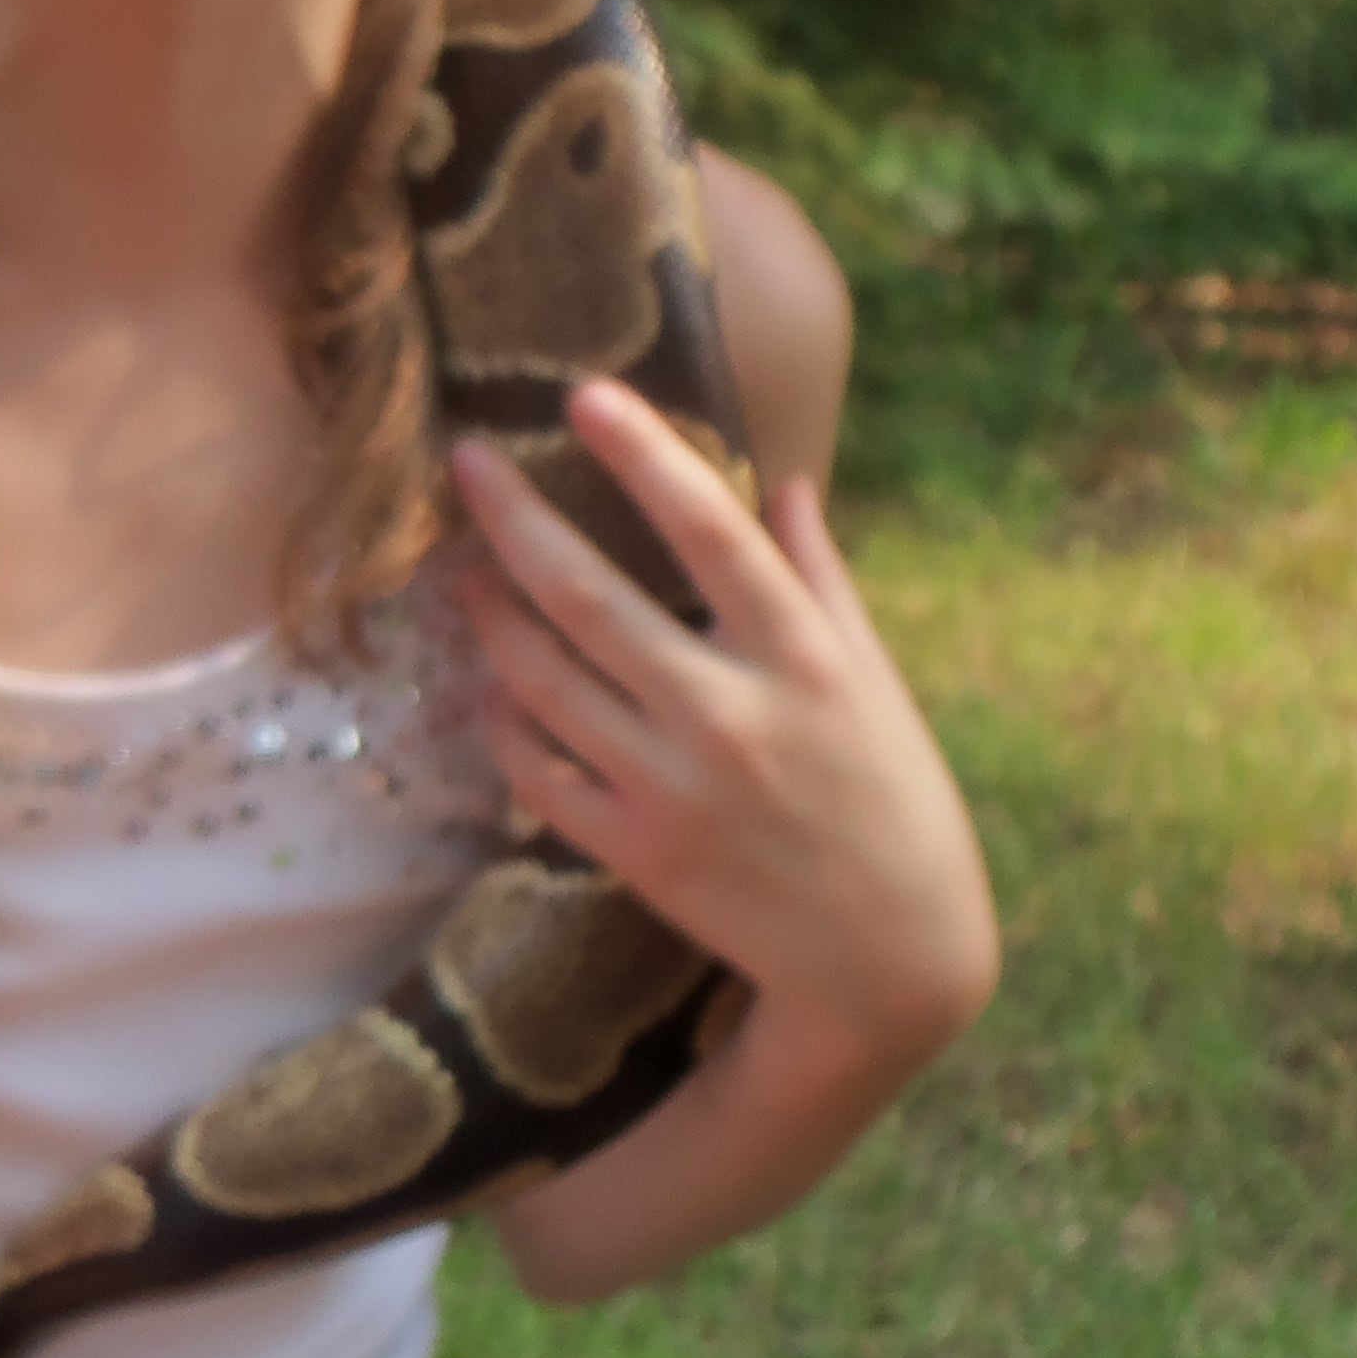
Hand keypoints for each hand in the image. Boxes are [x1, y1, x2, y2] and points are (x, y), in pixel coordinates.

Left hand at [449, 381, 997, 1096]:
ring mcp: (674, 787)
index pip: (710, 529)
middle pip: (589, 596)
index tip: (584, 394)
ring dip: (489, 616)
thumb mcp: (874, 682)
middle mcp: (730, 713)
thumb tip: (784, 481)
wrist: (888, 963)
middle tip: (465, 462)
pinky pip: (535, 772)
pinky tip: (493, 687)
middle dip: (513, 519)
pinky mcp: (635, 853)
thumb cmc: (893, 802)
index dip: (643, 454)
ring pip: (543, 680)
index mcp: (802, 656)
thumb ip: (820, 577)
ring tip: (463, 572)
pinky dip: (503, 722)